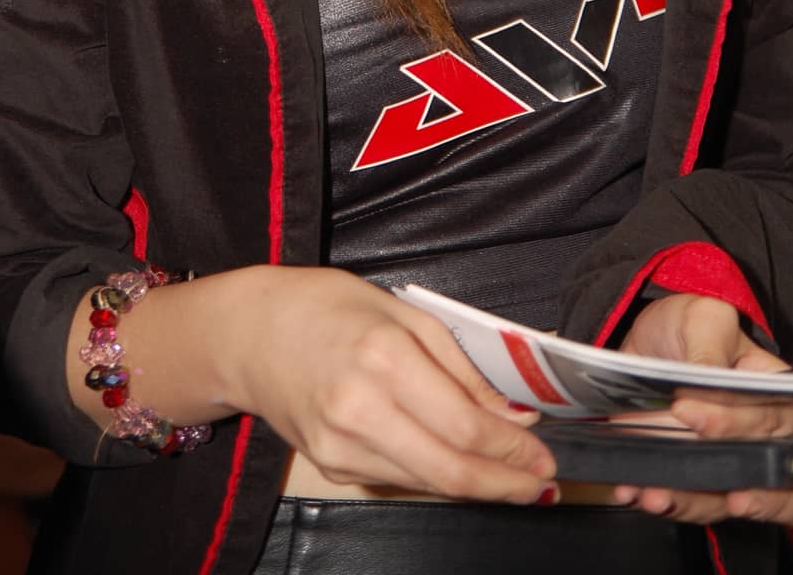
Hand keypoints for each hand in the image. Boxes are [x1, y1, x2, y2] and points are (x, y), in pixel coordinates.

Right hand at [218, 266, 556, 502]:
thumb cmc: (326, 307)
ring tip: (512, 479)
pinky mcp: (331, 464)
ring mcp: (341, 445)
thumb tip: (511, 412)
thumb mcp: (402, 312)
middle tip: (541, 484)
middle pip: (449, 470)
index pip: (464, 425)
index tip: (542, 454)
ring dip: (476, 486)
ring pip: (426, 483)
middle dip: (504, 484)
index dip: (511, 449)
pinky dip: (436, 476)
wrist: (250, 333)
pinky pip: (398, 478)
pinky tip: (459, 466)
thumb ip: (459, 365)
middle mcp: (359, 409)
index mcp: (383, 358)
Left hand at [614, 294, 792, 525]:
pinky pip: (700, 506)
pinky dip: (671, 504)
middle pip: (769, 475)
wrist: (651, 343)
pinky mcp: (708, 481)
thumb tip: (704, 388)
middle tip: (678, 466)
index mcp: (785, 395)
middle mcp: (772, 437)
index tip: (690, 415)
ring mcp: (740, 463)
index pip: (780, 421)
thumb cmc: (692, 326)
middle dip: (722, 473)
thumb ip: (710, 348)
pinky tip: (638, 492)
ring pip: (737, 504)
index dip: (740, 425)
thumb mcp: (703, 318)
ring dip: (694, 502)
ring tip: (655, 494)